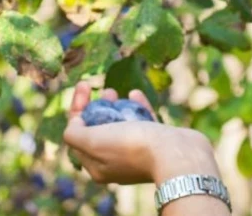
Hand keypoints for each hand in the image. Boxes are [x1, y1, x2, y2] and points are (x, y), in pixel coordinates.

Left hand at [62, 82, 219, 185]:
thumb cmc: (132, 147)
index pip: (78, 135)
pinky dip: (137, 108)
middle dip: (97, 107)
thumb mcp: (92, 140)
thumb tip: (75, 123)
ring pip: (121, 126)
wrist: (177, 154)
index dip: (78, 108)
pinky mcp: (157, 144)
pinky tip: (135, 94)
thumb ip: (75, 133)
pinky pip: (142, 123)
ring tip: (115, 92)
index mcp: (97, 166)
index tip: (84, 86)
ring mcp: (138, 154)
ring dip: (115, 107)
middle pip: (99, 130)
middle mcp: (116, 163)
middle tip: (104, 90)